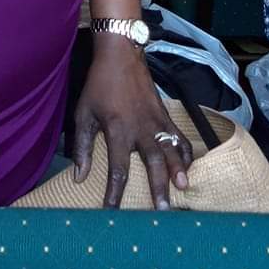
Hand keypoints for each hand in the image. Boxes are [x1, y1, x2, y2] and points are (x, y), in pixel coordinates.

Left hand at [72, 41, 192, 209]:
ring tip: (183, 189)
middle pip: (152, 163)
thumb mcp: (83, 113)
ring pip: (170, 151)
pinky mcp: (166, 116)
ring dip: (178, 171)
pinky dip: (185, 153)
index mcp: (118, 129)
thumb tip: (79, 178)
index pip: (117, 168)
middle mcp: (140, 128)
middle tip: (162, 211)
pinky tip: (189, 169)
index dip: (114, 193)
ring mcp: (156, 122)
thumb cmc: (99, 86)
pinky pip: (179, 137)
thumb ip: (82, 146)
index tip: (112, 212)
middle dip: (157, 187)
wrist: (121, 56)